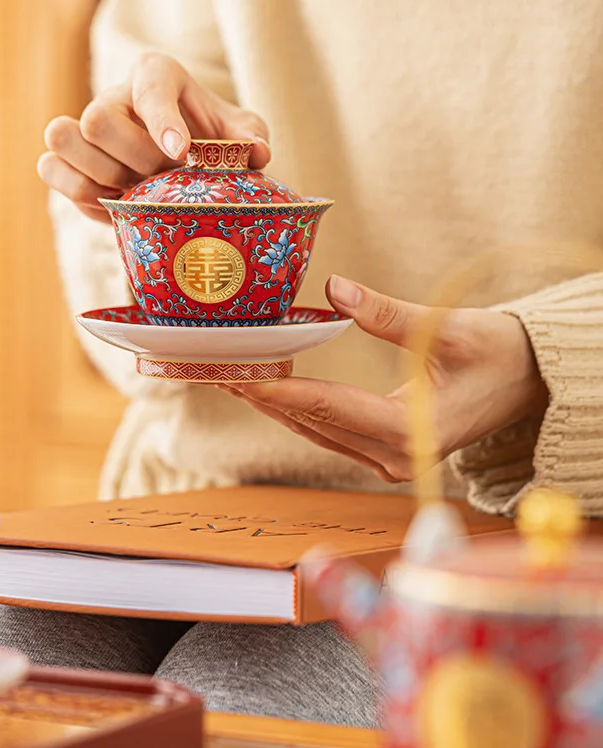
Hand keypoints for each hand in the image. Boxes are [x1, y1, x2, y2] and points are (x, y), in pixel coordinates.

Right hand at [36, 53, 270, 222]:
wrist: (183, 164)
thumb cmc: (211, 141)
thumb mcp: (239, 135)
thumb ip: (249, 138)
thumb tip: (257, 153)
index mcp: (156, 76)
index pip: (149, 87)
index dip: (162, 122)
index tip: (181, 153)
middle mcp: (114, 97)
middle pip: (96, 119)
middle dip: (133, 160)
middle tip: (163, 179)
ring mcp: (85, 130)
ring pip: (63, 141)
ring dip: (104, 178)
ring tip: (138, 194)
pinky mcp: (70, 162)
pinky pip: (52, 171)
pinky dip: (82, 195)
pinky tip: (117, 206)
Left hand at [221, 276, 548, 482]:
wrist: (529, 384)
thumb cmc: (500, 356)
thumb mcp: (447, 328)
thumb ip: (388, 315)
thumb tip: (335, 289)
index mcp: (409, 429)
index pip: (327, 406)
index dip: (279, 389)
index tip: (238, 375)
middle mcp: (393, 454)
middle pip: (313, 421)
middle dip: (264, 395)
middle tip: (218, 369)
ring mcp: (388, 458)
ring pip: (316, 430)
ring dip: (275, 403)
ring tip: (234, 376)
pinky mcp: (385, 450)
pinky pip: (330, 430)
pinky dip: (299, 408)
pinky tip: (273, 388)